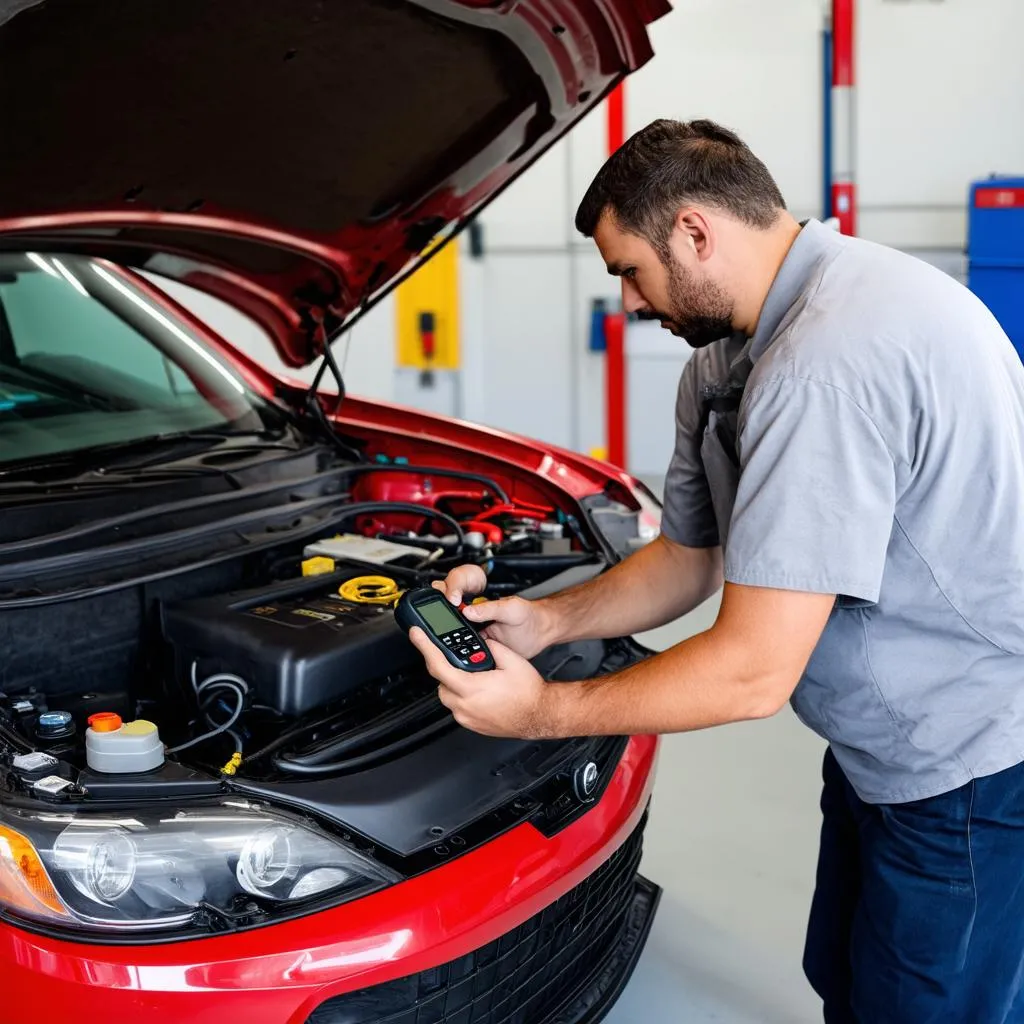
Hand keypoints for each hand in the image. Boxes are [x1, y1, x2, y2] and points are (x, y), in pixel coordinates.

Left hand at [409, 627, 561, 738]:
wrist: (541, 715)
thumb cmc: (529, 693)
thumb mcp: (511, 660)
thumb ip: (491, 646)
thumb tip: (480, 641)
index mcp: (472, 687)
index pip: (438, 666)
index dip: (424, 647)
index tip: (416, 635)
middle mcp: (466, 706)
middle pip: (440, 682)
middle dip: (445, 668)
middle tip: (456, 658)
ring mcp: (468, 718)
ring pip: (447, 696)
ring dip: (453, 683)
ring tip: (472, 676)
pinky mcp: (472, 725)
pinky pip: (457, 708)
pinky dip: (461, 697)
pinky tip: (477, 690)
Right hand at [431, 566, 555, 659]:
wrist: (539, 635)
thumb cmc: (529, 616)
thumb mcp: (511, 608)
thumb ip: (491, 609)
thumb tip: (469, 611)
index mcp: (477, 602)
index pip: (453, 594)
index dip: (447, 596)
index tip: (450, 603)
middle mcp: (472, 616)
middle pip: (448, 616)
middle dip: (443, 621)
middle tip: (445, 626)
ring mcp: (474, 632)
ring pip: (453, 636)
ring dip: (451, 640)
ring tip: (452, 643)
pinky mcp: (479, 648)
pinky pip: (465, 651)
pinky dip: (462, 654)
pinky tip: (464, 656)